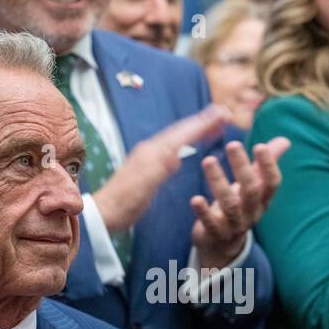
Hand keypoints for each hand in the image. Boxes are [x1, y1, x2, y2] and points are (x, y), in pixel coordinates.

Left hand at [93, 104, 228, 232]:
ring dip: (196, 129)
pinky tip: (190, 145)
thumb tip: (177, 156)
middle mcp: (151, 149)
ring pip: (178, 136)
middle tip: (223, 114)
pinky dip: (187, 141)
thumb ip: (161, 170)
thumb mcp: (145, 187)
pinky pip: (173, 147)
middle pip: (181, 130)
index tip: (222, 114)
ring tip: (213, 125)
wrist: (105, 213)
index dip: (204, 123)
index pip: (184, 133)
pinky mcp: (149, 164)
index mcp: (154, 153)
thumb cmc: (125, 203)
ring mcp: (149, 156)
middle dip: (203, 121)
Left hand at [189, 136, 287, 269]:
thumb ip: (265, 164)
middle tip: (232, 144)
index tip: (260, 146)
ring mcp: (234, 225)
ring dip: (219, 181)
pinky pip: (211, 224)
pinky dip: (204, 212)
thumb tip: (284, 140)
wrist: (223, 245)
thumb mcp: (254, 187)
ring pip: (230, 204)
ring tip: (208, 160)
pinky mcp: (216, 234)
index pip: (272, 182)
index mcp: (263, 199)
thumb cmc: (239, 207)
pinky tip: (195, 199)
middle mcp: (252, 212)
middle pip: (251, 190)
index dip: (269, 165)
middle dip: (243, 167)